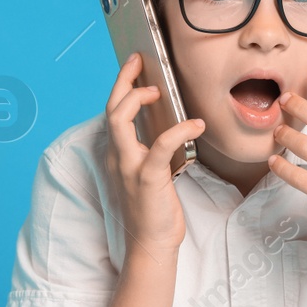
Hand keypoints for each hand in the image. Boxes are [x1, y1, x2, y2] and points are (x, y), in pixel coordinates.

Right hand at [104, 52, 201, 256]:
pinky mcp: (148, 179)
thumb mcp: (148, 174)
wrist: (151, 244)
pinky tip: (196, 124)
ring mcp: (130, 167)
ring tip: (157, 90)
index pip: (113, 113)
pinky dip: (179, 130)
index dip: (121, 86)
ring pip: (121, 121)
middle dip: (123, 81)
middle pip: (111, 109)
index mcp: (118, 155)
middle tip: (138, 62)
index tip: (134, 66)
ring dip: (136, 99)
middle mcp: (118, 157)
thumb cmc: (154, 210)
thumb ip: (149, 150)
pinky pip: (160, 145)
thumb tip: (166, 126)